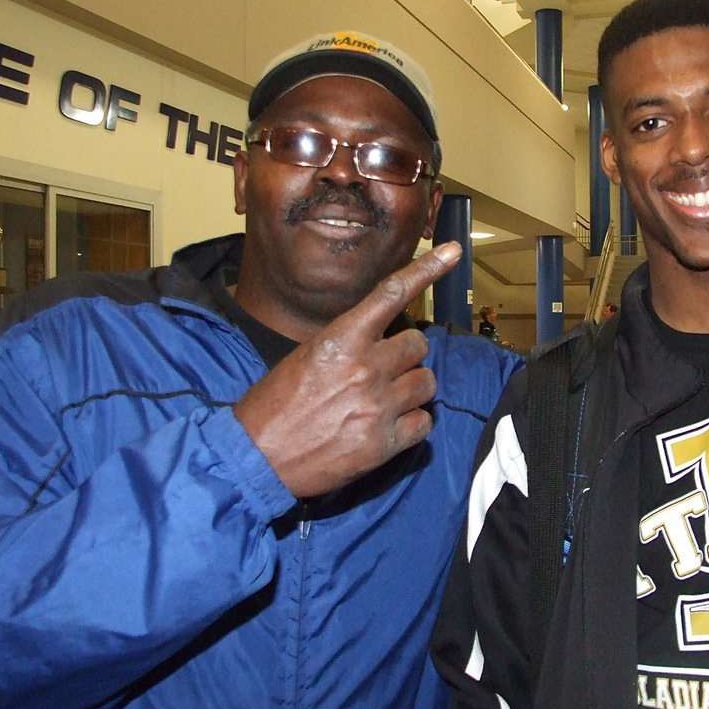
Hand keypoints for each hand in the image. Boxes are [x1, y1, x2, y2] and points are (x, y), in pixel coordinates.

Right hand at [234, 242, 462, 496]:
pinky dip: (413, 423)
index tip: (452, 251)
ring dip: (412, 388)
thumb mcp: (307, 357)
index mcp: (342, 339)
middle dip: (407, 355)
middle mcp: (365, 367)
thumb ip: (349, 344)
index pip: (392, 294)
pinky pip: (424, 422)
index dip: (427, 270)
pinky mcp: (385, 443)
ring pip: (427, 383)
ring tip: (384, 400)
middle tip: (385, 369)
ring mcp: (378, 405)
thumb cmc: (275, 405)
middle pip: (419, 345)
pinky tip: (388, 426)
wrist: (256, 457)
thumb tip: (382, 342)